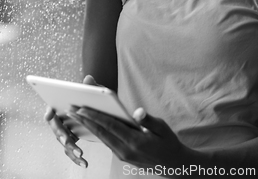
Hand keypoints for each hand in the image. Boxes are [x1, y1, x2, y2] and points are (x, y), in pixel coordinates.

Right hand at [44, 74, 98, 167]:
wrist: (96, 106)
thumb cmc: (91, 97)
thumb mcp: (92, 91)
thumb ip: (90, 86)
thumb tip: (88, 79)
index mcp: (61, 106)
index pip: (52, 108)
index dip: (50, 111)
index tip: (49, 114)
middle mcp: (60, 119)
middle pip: (56, 128)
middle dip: (62, 134)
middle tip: (68, 140)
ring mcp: (64, 131)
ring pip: (63, 142)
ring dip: (71, 149)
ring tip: (80, 153)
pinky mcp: (70, 140)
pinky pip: (70, 151)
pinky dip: (76, 158)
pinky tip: (84, 163)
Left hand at [67, 106, 188, 170]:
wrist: (172, 164)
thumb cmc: (168, 142)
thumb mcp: (163, 128)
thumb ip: (148, 120)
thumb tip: (137, 111)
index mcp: (135, 141)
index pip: (110, 126)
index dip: (95, 116)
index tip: (82, 107)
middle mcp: (125, 150)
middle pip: (101, 132)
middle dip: (85, 120)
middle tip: (71, 109)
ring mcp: (122, 154)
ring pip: (101, 138)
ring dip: (88, 126)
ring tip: (76, 115)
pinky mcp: (122, 156)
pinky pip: (106, 142)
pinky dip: (97, 132)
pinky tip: (90, 125)